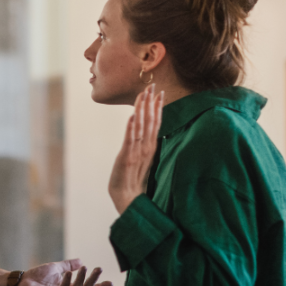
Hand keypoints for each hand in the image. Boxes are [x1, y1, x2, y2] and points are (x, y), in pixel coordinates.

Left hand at [19, 259, 112, 285]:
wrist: (20, 282)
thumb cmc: (36, 277)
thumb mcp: (56, 268)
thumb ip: (69, 265)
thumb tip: (81, 260)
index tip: (111, 282)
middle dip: (93, 281)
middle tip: (98, 269)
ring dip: (81, 280)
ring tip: (86, 268)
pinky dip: (67, 282)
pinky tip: (70, 273)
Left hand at [108, 84, 162, 214]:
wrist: (128, 199)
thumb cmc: (135, 181)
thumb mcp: (142, 160)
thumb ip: (146, 148)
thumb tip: (150, 136)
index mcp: (151, 147)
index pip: (156, 124)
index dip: (157, 108)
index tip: (159, 93)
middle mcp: (146, 148)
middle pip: (151, 121)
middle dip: (151, 103)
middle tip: (153, 86)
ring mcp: (137, 152)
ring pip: (141, 127)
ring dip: (142, 110)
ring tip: (143, 95)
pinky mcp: (127, 158)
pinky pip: (130, 140)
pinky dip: (131, 128)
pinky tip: (131, 116)